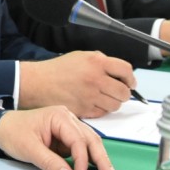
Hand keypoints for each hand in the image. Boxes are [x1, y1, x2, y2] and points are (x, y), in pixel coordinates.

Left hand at [0, 106, 116, 169]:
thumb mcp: (28, 149)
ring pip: (89, 142)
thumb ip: (49, 162)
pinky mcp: (65, 136)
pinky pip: (81, 147)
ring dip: (98, 158)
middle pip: (90, 138)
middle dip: (101, 158)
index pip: (78, 139)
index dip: (82, 160)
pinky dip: (88, 158)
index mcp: (59, 116)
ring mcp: (67, 127)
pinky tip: (95, 168)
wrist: (1, 128)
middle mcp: (67, 118)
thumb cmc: (13, 133)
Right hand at [19, 51, 136, 118]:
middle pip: (124, 92)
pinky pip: (102, 113)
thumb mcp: (82, 56)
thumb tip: (120, 73)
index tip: (130, 82)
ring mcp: (90, 96)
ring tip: (103, 98)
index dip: (131, 78)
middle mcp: (96, 79)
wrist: (39, 83)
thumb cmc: (58, 69)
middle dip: (124, 93)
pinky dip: (101, 110)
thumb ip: (102, 62)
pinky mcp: (84, 110)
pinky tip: (93, 103)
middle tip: (117, 92)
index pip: (126, 71)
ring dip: (113, 102)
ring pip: (115, 105)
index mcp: (97, 62)